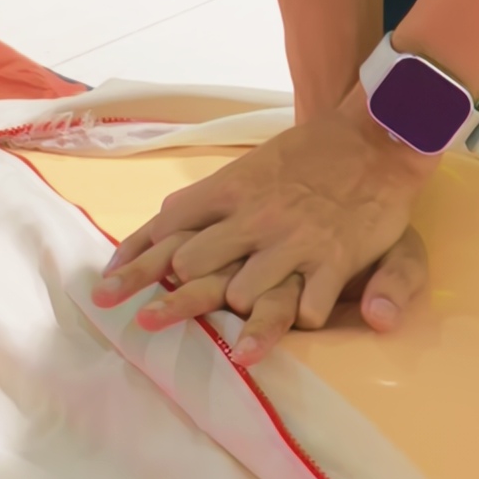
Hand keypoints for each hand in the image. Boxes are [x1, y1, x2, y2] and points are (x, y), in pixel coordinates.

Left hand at [90, 109, 436, 364]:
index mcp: (231, 191)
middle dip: (173, 298)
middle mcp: (255, 217)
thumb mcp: (248, 167)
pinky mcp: (334, 259)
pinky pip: (309, 305)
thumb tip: (162, 218)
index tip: (105, 288)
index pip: (169, 225)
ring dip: (237, 319)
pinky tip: (296, 330)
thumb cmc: (306, 155)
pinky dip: (301, 320)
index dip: (134, 259)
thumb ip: (206, 198)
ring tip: (231, 343)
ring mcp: (293, 240)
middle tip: (146, 323)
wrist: (373, 135)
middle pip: (195, 265)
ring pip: (246, 294)